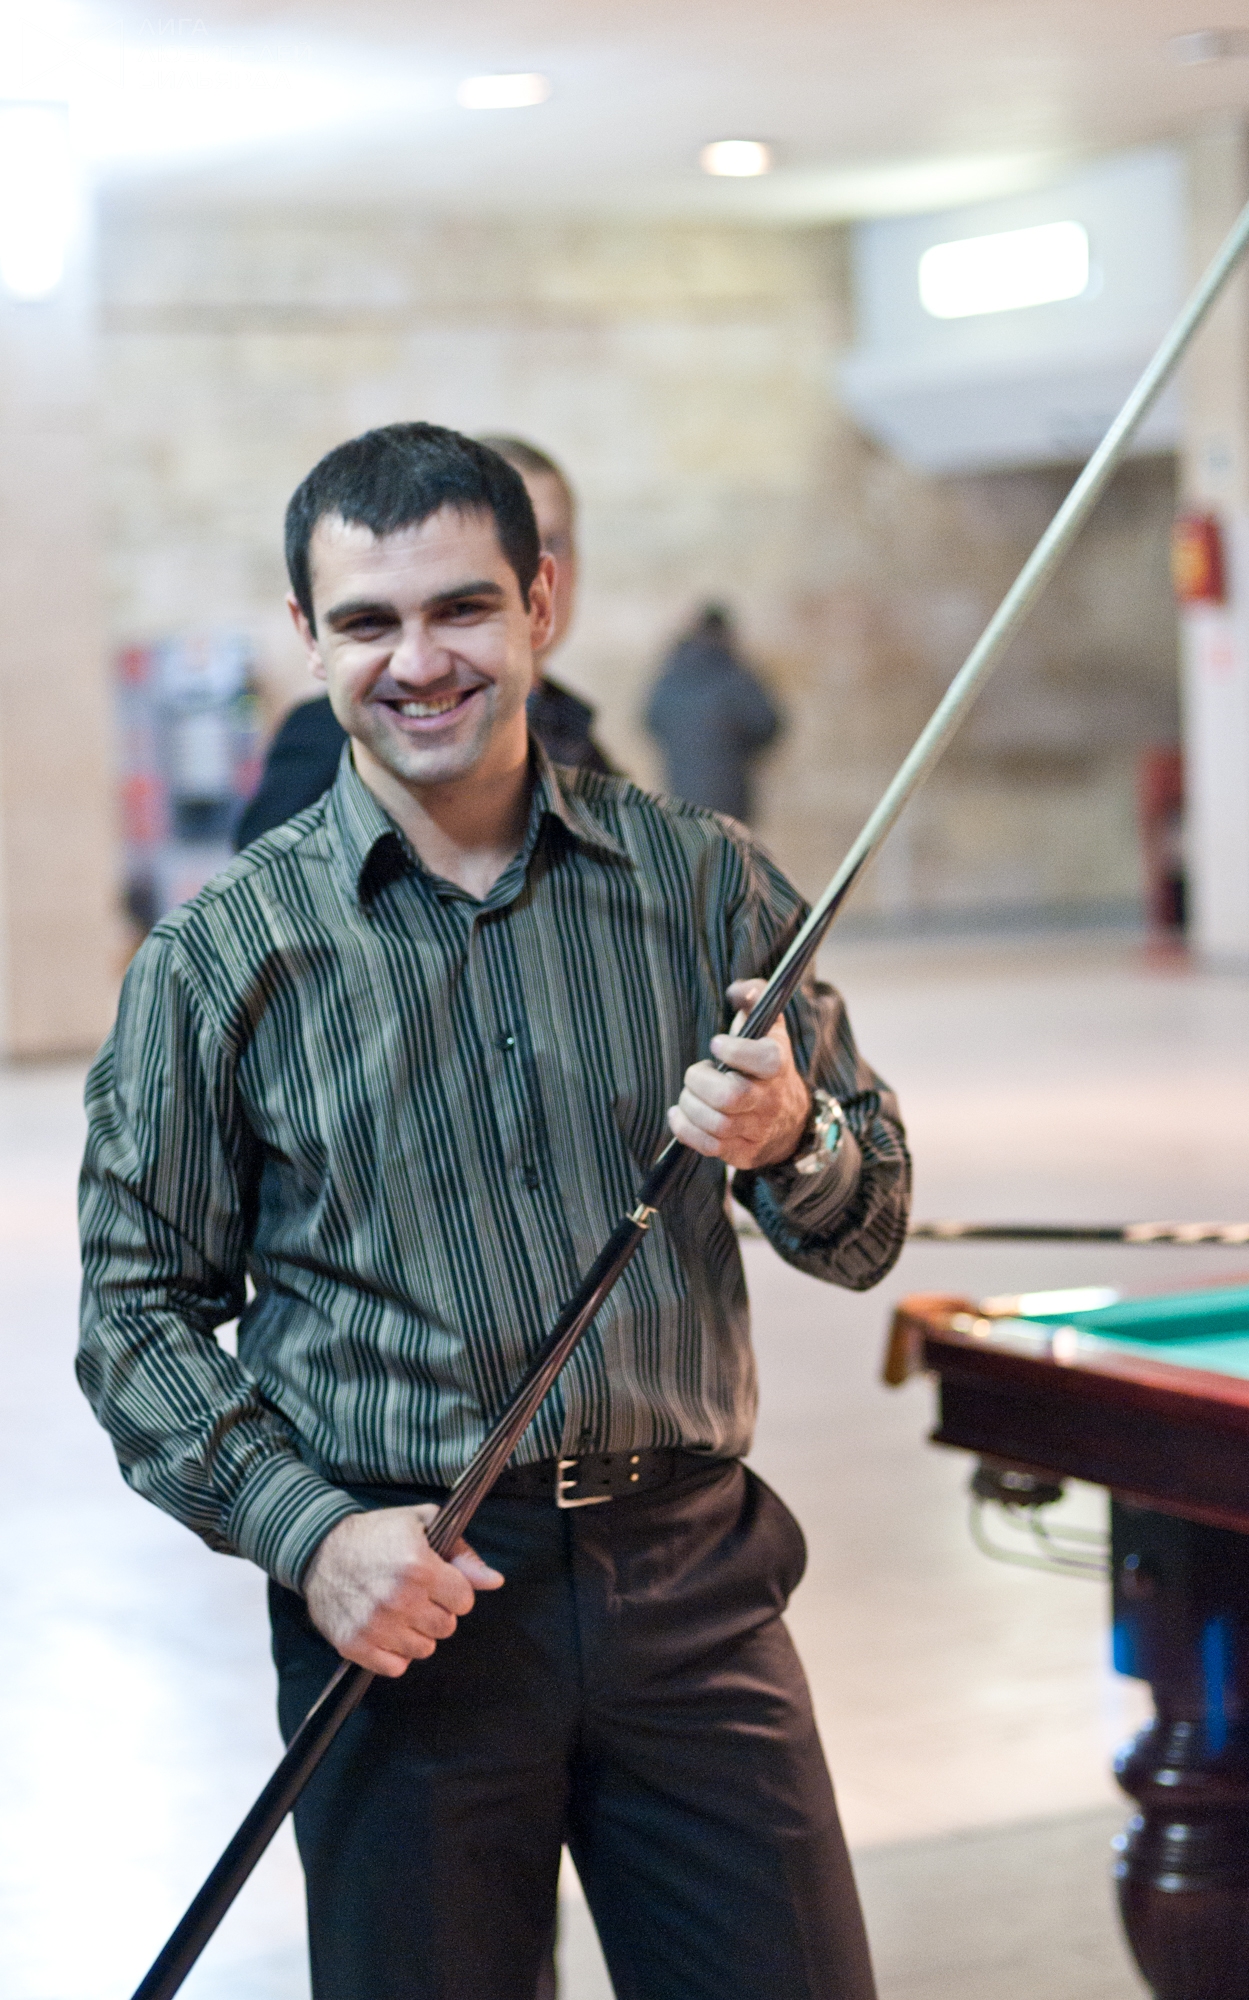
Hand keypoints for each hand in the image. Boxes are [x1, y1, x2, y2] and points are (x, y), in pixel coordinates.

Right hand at [304, 1505, 503, 1675]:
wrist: (321, 1549)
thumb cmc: (377, 1533)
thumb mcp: (424, 1524)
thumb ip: (463, 1553)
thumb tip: (495, 1581)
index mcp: (418, 1566)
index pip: (464, 1600)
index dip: (454, 1590)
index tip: (438, 1581)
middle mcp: (398, 1599)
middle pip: (446, 1627)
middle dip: (437, 1611)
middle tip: (417, 1594)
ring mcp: (375, 1625)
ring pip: (424, 1649)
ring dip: (417, 1632)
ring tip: (400, 1609)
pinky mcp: (354, 1645)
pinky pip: (395, 1667)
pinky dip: (394, 1652)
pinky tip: (386, 1628)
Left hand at [667, 978, 810, 1171]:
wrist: (789, 1116)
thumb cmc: (765, 1061)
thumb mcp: (768, 1024)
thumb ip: (755, 995)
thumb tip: (738, 991)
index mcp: (777, 1063)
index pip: (764, 1060)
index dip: (736, 1052)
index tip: (716, 1044)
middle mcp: (771, 1098)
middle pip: (731, 1096)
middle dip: (699, 1082)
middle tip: (695, 1073)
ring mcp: (758, 1128)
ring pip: (717, 1124)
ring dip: (690, 1106)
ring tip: (689, 1094)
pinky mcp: (744, 1151)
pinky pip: (710, 1147)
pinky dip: (685, 1130)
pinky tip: (680, 1114)